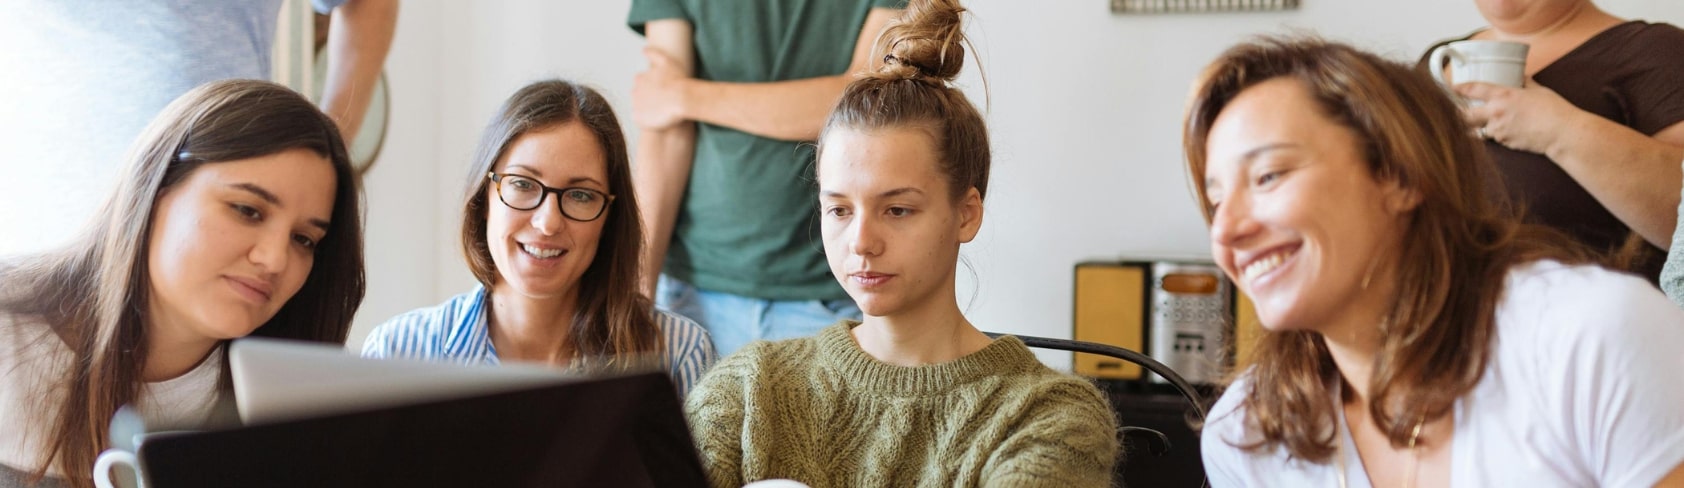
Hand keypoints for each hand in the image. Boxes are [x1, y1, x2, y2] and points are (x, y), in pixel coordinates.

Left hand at [632, 47, 690, 129]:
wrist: (681, 99)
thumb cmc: (677, 80)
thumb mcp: (667, 61)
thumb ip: (654, 54)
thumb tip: (643, 50)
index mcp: (640, 79)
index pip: (642, 83)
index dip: (653, 87)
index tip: (663, 90)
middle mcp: (634, 91)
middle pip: (639, 95)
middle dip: (649, 98)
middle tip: (663, 101)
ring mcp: (636, 105)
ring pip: (640, 108)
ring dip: (648, 109)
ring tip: (662, 111)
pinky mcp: (638, 118)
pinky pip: (640, 120)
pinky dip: (647, 120)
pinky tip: (658, 119)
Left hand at [1457, 81, 1587, 156]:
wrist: (1563, 133)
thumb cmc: (1554, 109)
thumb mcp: (1538, 90)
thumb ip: (1526, 83)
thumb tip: (1521, 76)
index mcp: (1503, 95)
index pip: (1473, 90)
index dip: (1458, 89)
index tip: (1450, 88)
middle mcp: (1496, 113)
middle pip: (1463, 116)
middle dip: (1456, 115)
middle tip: (1453, 113)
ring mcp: (1498, 130)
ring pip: (1478, 130)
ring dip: (1477, 127)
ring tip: (1482, 123)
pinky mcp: (1504, 143)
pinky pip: (1493, 138)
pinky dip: (1495, 135)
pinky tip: (1506, 131)